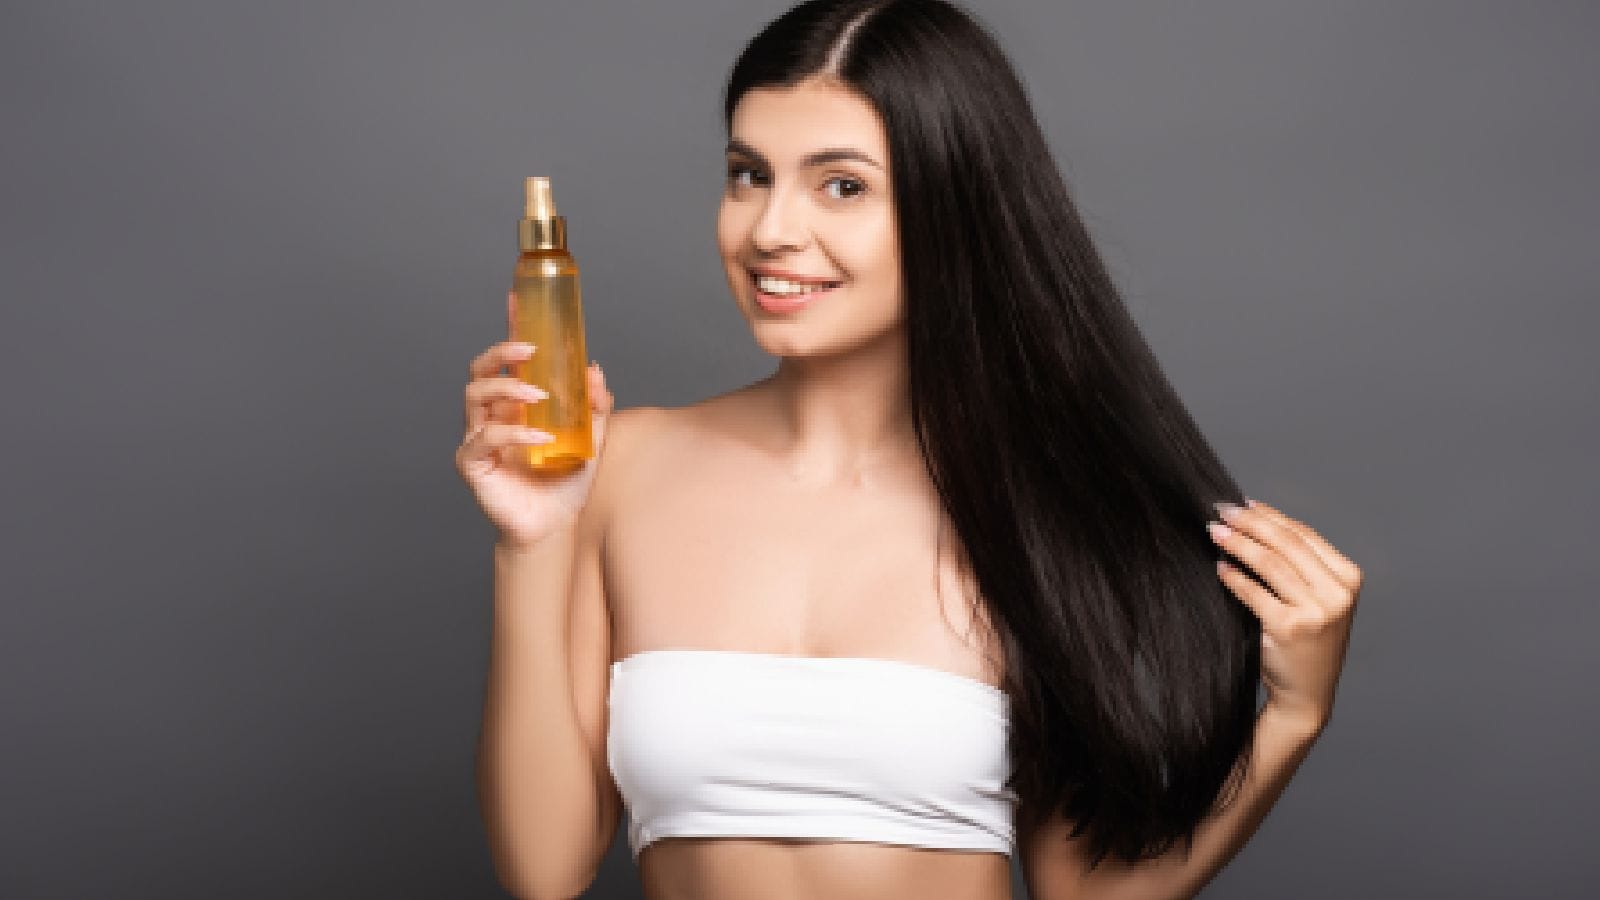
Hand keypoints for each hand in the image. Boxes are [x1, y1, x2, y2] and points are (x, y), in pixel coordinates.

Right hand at [454, 293, 615, 548]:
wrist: (554, 525)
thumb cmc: (565, 481)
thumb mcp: (593, 438)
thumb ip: (595, 405)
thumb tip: (594, 368)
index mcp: (517, 403)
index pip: (508, 359)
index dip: (509, 327)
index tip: (516, 297)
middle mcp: (493, 414)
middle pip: (480, 369)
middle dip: (501, 352)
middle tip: (529, 350)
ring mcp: (479, 436)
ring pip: (475, 396)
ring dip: (508, 389)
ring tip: (538, 395)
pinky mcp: (472, 462)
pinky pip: (484, 438)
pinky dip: (513, 433)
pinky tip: (539, 437)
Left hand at [1208, 498, 1362, 731]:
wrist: (1307, 693)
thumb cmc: (1307, 642)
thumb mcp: (1317, 599)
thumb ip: (1299, 565)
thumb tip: (1255, 520)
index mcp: (1348, 578)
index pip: (1303, 534)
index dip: (1270, 515)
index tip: (1243, 503)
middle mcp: (1337, 593)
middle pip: (1285, 543)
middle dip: (1250, 523)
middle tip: (1222, 510)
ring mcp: (1316, 611)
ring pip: (1270, 563)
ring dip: (1238, 543)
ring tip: (1215, 532)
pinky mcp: (1290, 628)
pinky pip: (1254, 592)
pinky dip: (1234, 577)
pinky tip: (1220, 567)